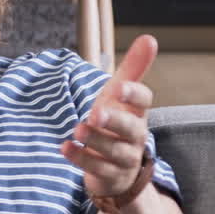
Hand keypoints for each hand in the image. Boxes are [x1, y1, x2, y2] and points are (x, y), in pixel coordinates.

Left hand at [63, 35, 157, 200]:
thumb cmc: (117, 122)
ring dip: (95, 140)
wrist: (117, 167)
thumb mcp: (120, 95)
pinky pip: (96, 169)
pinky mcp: (108, 175)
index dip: (133, 95)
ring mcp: (123, 159)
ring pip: (113, 151)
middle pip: (131, 130)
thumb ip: (133, 69)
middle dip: (115, 121)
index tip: (119, 88)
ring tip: (78, 129)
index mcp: (138, 113)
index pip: (144, 102)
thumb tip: (149, 37)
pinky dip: (80, 158)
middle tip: (96, 113)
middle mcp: (135, 137)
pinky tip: (64, 147)